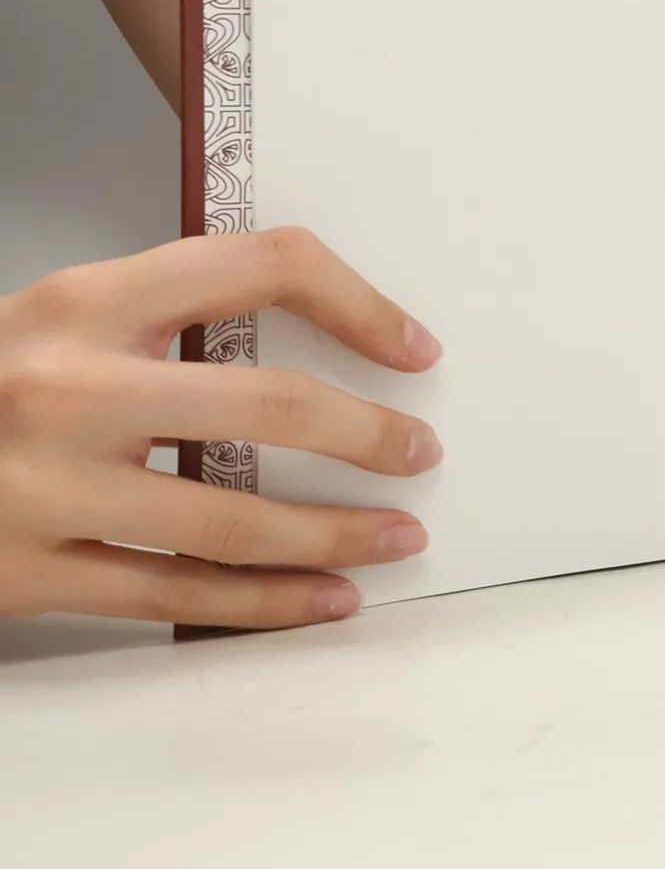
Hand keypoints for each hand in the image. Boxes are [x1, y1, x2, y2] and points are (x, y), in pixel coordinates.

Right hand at [0, 230, 440, 628]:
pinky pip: (174, 595)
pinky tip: (326, 600)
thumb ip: (159, 318)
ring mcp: (42, 486)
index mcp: (82, 300)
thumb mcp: (54, 320)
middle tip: (420, 450)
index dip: (358, 302)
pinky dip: (265, 603)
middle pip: (269, 404)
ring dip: (337, 532)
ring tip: (398, 536)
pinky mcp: (23, 574)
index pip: (259, 266)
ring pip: (233, 518)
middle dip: (369, 434)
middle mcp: (65, 386)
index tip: (414, 346)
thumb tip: (312, 340)